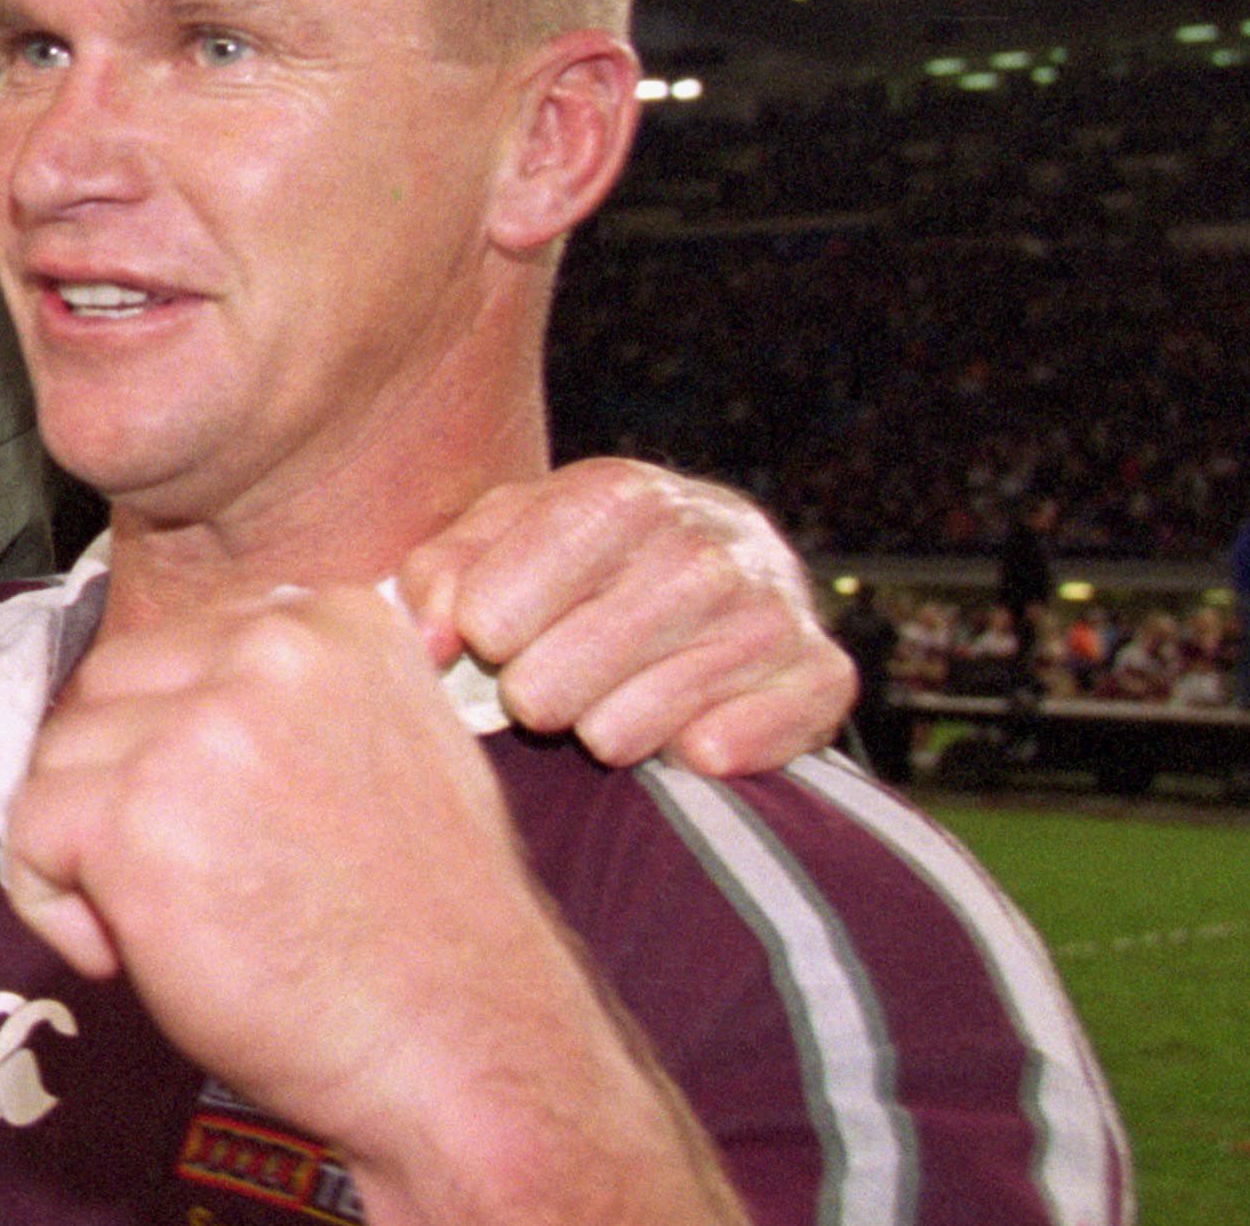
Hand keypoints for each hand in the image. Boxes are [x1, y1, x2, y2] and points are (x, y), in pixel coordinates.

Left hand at [0, 586, 735, 1220]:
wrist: (465, 1044)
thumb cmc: (433, 932)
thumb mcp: (402, 750)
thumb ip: (301, 702)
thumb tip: (180, 701)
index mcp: (337, 622)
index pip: (185, 647)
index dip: (174, 739)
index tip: (209, 816)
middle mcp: (266, 653)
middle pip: (109, 689)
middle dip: (118, 780)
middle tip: (177, 874)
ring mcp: (197, 731)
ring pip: (59, 758)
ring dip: (87, 843)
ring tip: (166, 920)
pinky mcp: (135, 816)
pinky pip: (26, 831)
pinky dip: (52, 900)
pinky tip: (128, 951)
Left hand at [399, 460, 848, 772]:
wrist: (727, 563)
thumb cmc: (586, 556)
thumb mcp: (503, 537)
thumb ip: (441, 575)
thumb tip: (425, 640)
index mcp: (618, 494)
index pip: (494, 612)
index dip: (483, 640)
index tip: (496, 634)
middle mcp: (706, 542)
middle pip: (550, 685)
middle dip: (536, 694)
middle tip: (556, 676)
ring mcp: (771, 609)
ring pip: (621, 732)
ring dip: (605, 729)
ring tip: (619, 691)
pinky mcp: (824, 676)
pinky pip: (718, 756)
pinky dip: (688, 754)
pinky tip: (689, 717)